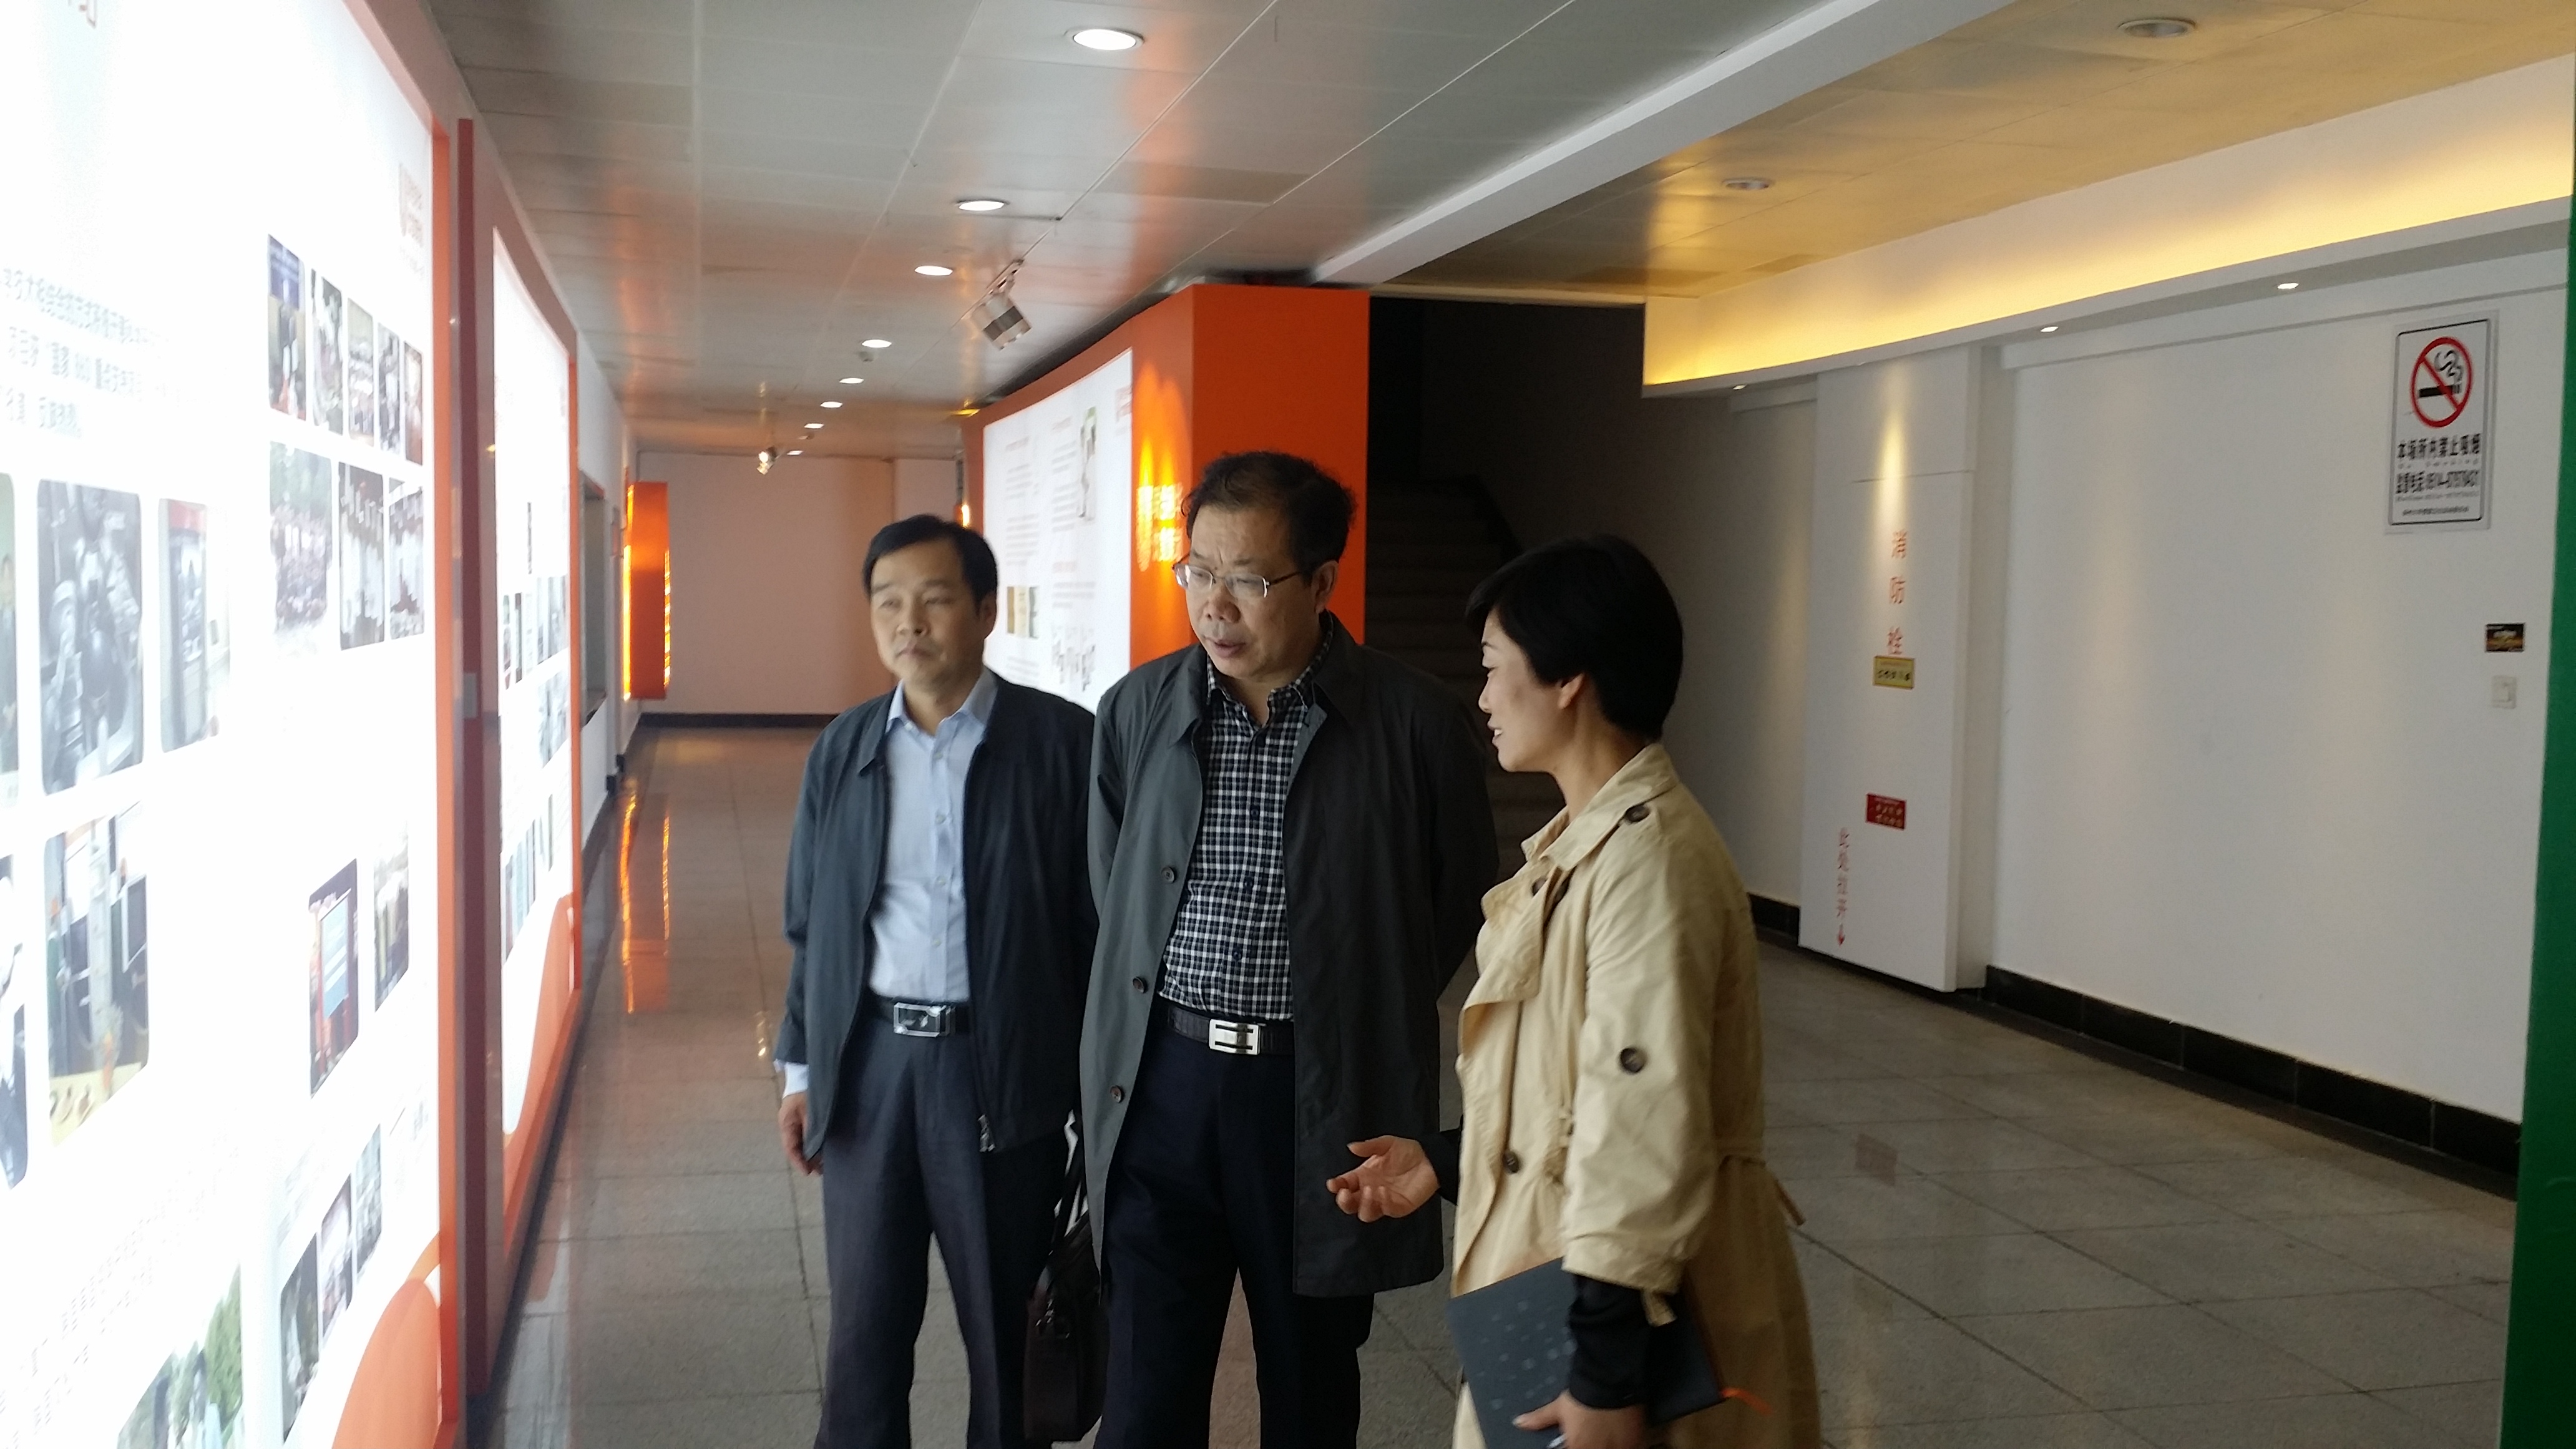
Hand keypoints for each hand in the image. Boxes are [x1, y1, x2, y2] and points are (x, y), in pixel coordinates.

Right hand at [778, 1093, 818, 1175]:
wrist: (807, 1073)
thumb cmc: (809, 1091)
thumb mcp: (811, 1111)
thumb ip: (812, 1129)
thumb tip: (815, 1149)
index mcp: (787, 1124)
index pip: (791, 1148)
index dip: (799, 1162)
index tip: (808, 1172)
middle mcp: (788, 1126)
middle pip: (796, 1148)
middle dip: (807, 1161)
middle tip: (819, 1172)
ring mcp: (794, 1123)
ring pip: (801, 1143)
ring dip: (811, 1154)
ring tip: (823, 1165)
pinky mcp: (802, 1119)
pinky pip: (806, 1136)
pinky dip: (813, 1145)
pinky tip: (822, 1151)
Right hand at [1325, 1136, 1437, 1220]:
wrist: (1430, 1159)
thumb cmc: (1407, 1151)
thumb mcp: (1386, 1144)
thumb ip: (1369, 1146)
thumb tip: (1351, 1147)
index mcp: (1363, 1176)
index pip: (1344, 1185)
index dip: (1336, 1186)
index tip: (1333, 1184)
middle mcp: (1370, 1191)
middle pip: (1351, 1205)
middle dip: (1344, 1202)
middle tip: (1345, 1193)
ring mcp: (1383, 1201)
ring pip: (1365, 1213)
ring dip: (1364, 1205)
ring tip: (1370, 1190)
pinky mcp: (1398, 1207)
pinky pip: (1386, 1211)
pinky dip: (1383, 1203)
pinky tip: (1384, 1192)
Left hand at [1515, 1392, 1644, 1448]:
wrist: (1610, 1379)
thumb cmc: (1582, 1395)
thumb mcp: (1559, 1408)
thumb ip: (1539, 1419)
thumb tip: (1518, 1422)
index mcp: (1577, 1448)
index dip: (1573, 1447)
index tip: (1575, 1443)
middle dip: (1591, 1446)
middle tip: (1592, 1438)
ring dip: (1607, 1446)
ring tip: (1605, 1438)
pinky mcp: (1636, 1442)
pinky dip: (1624, 1446)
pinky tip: (1620, 1441)